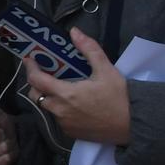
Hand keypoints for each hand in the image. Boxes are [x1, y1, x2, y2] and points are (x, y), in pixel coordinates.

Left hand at [22, 28, 130, 145]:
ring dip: (48, 97)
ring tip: (60, 87)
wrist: (134, 125)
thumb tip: (74, 31)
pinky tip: (73, 104)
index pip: (36, 80)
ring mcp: (64, 124)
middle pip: (36, 96)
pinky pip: (58, 119)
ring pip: (47, 108)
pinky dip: (60, 110)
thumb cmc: (120, 97)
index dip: (30, 68)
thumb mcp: (106, 70)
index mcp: (66, 94)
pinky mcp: (70, 133)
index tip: (29, 60)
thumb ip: (89, 49)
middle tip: (45, 74)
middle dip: (36, 84)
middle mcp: (60, 111)